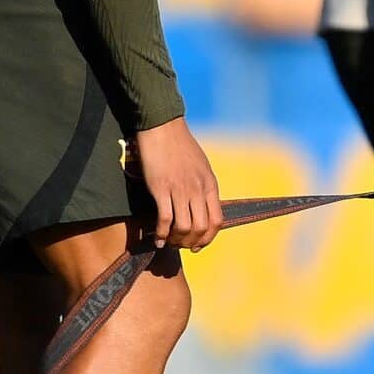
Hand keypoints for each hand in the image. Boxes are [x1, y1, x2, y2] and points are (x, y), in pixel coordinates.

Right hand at [129, 117, 222, 249]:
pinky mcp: (161, 188)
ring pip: (184, 227)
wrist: (162, 127)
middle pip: (201, 228)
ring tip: (169, 242)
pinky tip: (157, 239)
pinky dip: (161, 234)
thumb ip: (203, 187)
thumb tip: (202, 206)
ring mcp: (179, 190)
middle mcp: (197, 189)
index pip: (217, 221)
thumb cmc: (180, 146)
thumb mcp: (201, 167)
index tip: (198, 245)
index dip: (209, 238)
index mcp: (210, 185)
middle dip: (191, 243)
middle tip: (181, 245)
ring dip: (176, 240)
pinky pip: (164, 219)